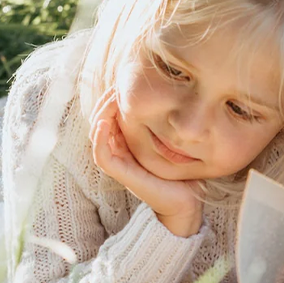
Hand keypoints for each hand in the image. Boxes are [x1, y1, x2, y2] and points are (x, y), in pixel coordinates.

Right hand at [90, 91, 203, 236]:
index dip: (113, 98)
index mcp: (129, 143)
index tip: (123, 82)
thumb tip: (174, 96)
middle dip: (105, 101)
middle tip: (116, 85)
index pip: (111, 115)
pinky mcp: (120, 174)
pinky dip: (100, 138)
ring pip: (97, 134)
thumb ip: (166, 123)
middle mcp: (120, 151)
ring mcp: (118, 162)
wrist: (186, 200)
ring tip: (110, 98)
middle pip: (101, 121)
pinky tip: (106, 122)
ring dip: (100, 114)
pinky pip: (101, 155)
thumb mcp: (174, 141)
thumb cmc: (183, 171)